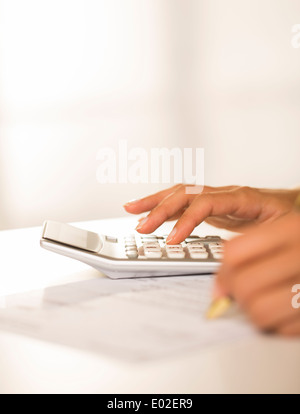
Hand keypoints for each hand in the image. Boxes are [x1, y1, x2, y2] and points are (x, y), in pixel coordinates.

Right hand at [123, 184, 297, 242]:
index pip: (205, 203)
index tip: (172, 240)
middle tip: (141, 227)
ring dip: (155, 201)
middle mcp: (225, 193)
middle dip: (161, 210)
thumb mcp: (280, 228)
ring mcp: (217, 197)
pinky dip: (163, 205)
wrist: (294, 205)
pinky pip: (183, 202)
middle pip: (186, 194)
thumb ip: (257, 241)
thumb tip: (233, 263)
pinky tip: (150, 211)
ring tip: (132, 210)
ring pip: (180, 193)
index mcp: (241, 197)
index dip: (186, 220)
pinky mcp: (212, 205)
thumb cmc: (289, 216)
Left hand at [214, 212, 299, 335]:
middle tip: (242, 296)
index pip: (235, 252)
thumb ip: (253, 250)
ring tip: (265, 304)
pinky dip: (280, 326)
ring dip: (255, 313)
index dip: (222, 272)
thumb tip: (221, 286)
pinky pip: (283, 329)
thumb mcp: (289, 233)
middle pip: (244, 284)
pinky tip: (287, 313)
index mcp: (293, 229)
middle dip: (237, 295)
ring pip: (259, 311)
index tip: (222, 282)